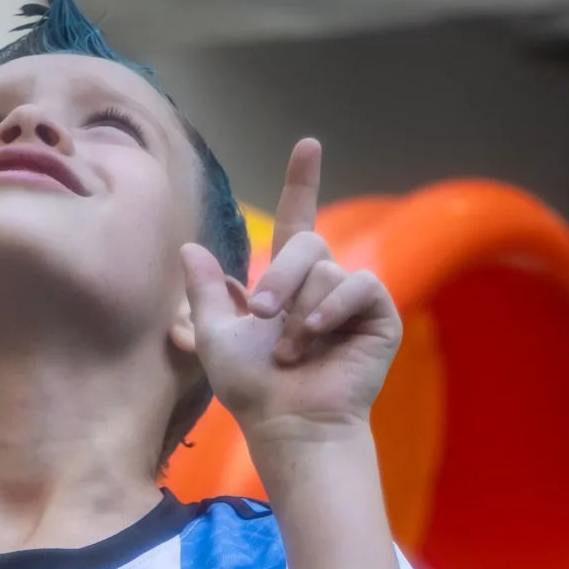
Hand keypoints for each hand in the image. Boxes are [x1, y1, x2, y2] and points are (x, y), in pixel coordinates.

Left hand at [180, 140, 399, 450]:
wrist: (289, 423)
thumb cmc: (253, 390)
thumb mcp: (215, 336)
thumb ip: (204, 292)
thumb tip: (190, 248)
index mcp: (288, 283)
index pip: (296, 220)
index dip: (302, 183)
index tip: (308, 145)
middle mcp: (322, 284)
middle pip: (306, 243)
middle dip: (279, 278)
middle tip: (262, 316)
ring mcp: (353, 299)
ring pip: (326, 269)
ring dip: (299, 313)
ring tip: (291, 352)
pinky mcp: (379, 315)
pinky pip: (358, 286)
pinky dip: (332, 309)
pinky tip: (317, 336)